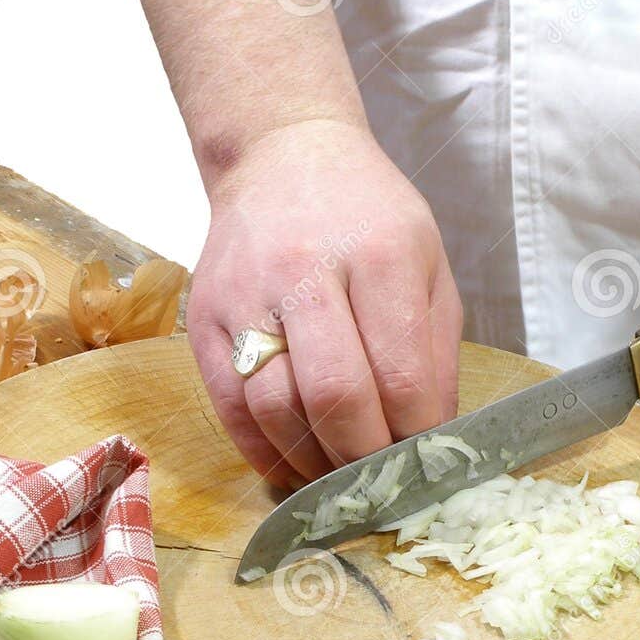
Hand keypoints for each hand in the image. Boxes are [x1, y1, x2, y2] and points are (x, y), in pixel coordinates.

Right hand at [188, 119, 462, 487]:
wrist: (283, 156)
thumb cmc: (368, 216)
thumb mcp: (428, 264)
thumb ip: (435, 352)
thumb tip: (432, 437)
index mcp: (378, 256)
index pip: (400, 375)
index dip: (416, 436)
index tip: (426, 463)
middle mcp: (306, 273)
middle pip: (335, 397)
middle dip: (365, 459)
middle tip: (383, 483)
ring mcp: (247, 297)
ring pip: (276, 410)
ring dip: (314, 465)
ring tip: (341, 480)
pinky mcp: (204, 319)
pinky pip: (231, 407)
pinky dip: (264, 451)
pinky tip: (294, 465)